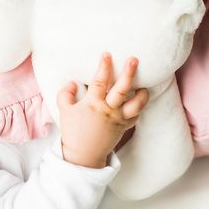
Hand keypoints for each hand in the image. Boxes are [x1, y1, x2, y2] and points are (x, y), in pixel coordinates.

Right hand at [57, 53, 149, 168]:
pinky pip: (136, 116)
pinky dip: (139, 107)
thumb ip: (65, 94)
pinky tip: (139, 99)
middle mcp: (108, 110)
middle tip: (134, 59)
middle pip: (122, 89)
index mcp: (93, 104)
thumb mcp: (64, 111)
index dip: (103, 66)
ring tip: (144, 86)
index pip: (100, 81)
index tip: (107, 54)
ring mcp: (118, 119)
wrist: (83, 155)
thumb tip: (73, 82)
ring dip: (142, 94)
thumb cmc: (73, 131)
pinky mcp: (124, 127)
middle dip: (129, 72)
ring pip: (135, 104)